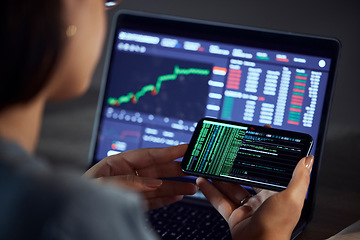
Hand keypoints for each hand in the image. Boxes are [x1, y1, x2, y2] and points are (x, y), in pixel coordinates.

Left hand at [84, 144, 197, 209]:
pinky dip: (166, 198)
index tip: (185, 148)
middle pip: (157, 170)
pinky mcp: (132, 203)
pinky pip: (153, 200)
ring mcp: (130, 190)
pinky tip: (177, 196)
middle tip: (192, 169)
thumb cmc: (81, 196)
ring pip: (158, 186)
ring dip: (175, 186)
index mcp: (117, 163)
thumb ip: (130, 182)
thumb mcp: (103, 185)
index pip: (148, 155)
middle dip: (176, 170)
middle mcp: (126, 175)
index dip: (168, 151)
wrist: (72, 214)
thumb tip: (154, 182)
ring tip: (191, 187)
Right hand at [196, 155, 313, 239]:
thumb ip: (299, 177)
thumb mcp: (291, 197)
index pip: (270, 170)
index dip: (264, 156)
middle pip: (247, 178)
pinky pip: (220, 201)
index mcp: (277, 193)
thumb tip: (307, 159)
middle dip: (236, 167)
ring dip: (220, 177)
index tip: (257, 142)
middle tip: (228, 154)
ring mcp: (247, 208)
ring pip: (231, 188)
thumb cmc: (278, 226)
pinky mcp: (234, 216)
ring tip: (211, 166)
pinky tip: (203, 182)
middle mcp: (263, 200)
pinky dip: (210, 191)